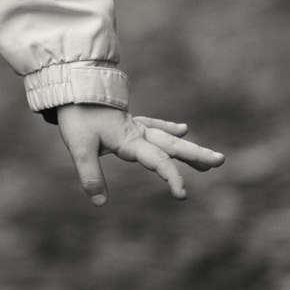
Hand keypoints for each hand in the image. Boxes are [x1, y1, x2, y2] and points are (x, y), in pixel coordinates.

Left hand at [55, 104, 223, 206]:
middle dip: (197, 156)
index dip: (172, 177)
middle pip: (173, 146)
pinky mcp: (128, 121)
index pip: (158, 160)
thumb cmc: (76, 117)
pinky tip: (183, 129)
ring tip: (209, 160)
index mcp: (130, 140)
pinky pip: (154, 125)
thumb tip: (100, 202)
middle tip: (220, 162)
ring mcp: (135, 125)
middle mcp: (138, 133)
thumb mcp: (79, 148)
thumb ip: (91, 175)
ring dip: (189, 148)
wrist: (70, 88)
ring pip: (169, 138)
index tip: (182, 195)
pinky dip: (169, 128)